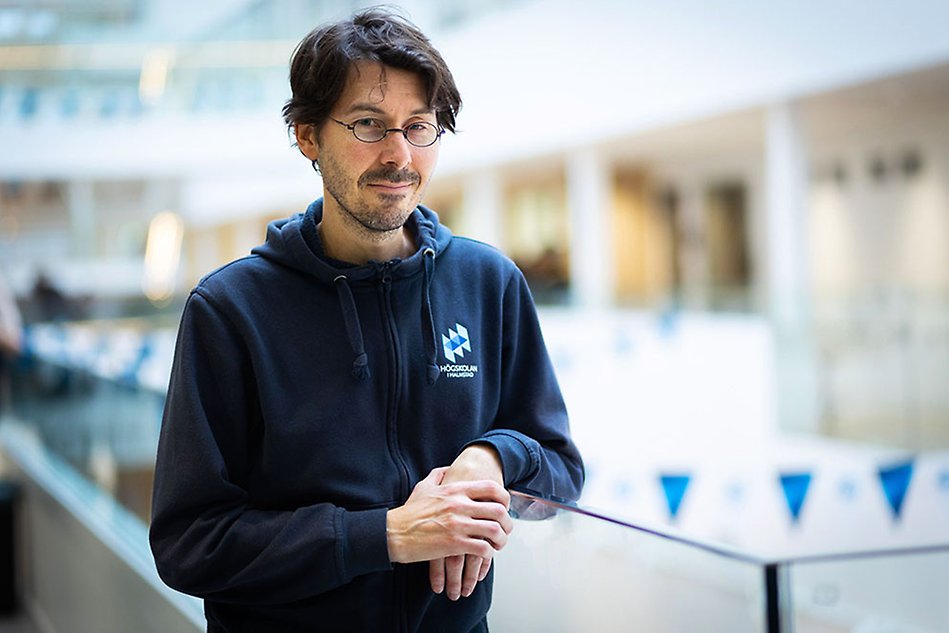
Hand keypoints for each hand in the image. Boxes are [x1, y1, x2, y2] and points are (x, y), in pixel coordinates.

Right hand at [386, 466, 511, 566]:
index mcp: (455, 490)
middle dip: (508, 522)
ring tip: (498, 544)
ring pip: (495, 530)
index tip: (505, 507)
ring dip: (501, 539)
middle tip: (506, 529)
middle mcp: (460, 505)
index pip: (491, 488)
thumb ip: (439, 474)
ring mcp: (458, 524)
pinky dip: (489, 553)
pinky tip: (485, 554)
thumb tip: (449, 468)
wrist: (393, 533)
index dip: (504, 497)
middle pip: (499, 510)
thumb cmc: (408, 513)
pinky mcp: (454, 544)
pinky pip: (483, 548)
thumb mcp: (424, 486)